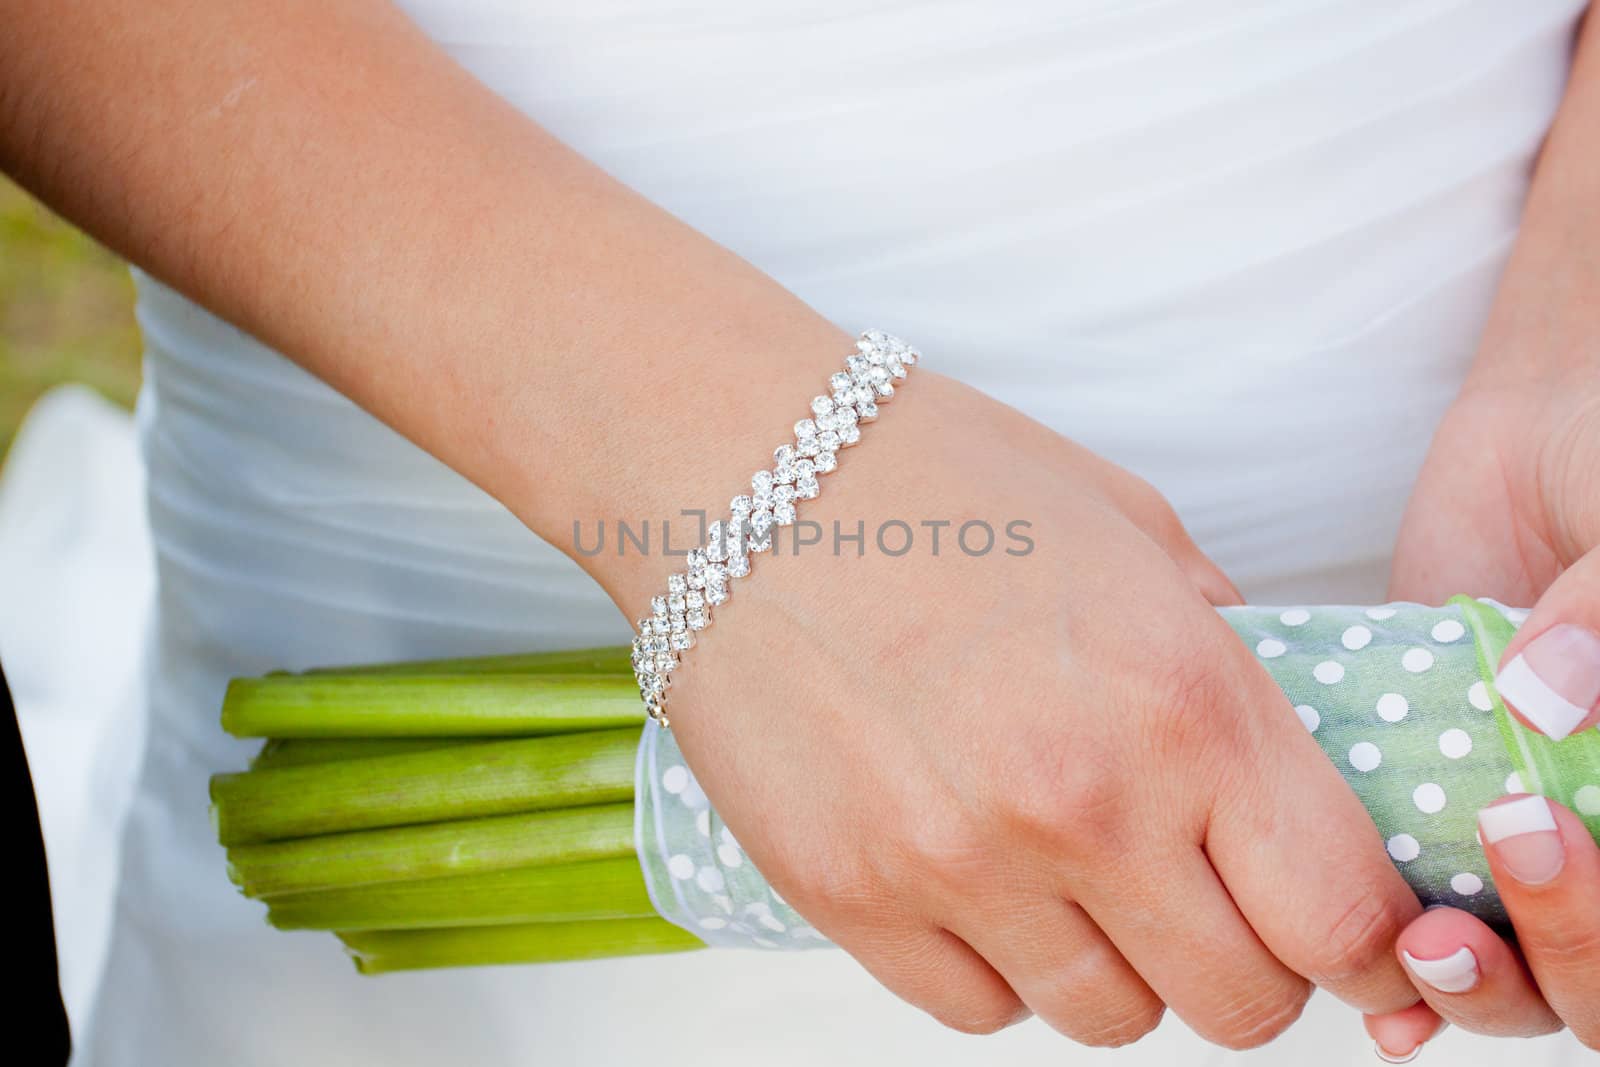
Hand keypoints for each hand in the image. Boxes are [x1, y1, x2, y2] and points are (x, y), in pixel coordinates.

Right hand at [662, 371, 1420, 1045]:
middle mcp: (1083, 806)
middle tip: (1205, 897)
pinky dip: (1000, 965)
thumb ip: (1230, 655)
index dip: (1364, 937)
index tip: (1338, 923)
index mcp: (1183, 699)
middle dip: (1247, 964)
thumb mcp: (1133, 530)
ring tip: (1074, 871)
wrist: (737, 465)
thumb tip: (1283, 767)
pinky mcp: (848, 898)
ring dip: (1119, 964)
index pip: (1343, 914)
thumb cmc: (939, 474)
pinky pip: (975, 1012)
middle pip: (1242, 1006)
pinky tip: (978, 875)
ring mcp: (956, 867)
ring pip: (1108, 1021)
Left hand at [1373, 372, 1599, 1053]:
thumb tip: (1545, 696)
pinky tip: (1382, 998)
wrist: (1556, 438)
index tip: (1544, 826)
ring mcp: (1542, 831)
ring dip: (1478, 983)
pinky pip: (1438, 909)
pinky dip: (1413, 971)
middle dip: (1559, 960)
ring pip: (1530, 973)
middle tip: (1480, 897)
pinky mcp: (1448, 806)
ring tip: (1419, 946)